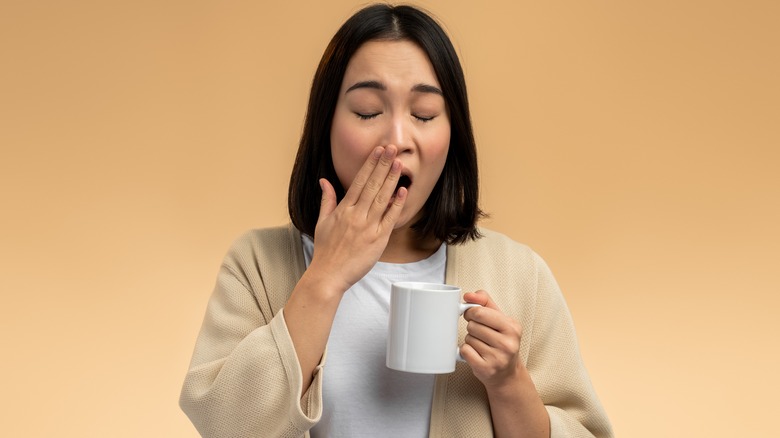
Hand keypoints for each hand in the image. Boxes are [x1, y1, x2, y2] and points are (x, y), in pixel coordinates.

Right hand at [308, 145, 406, 292]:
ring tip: (400, 163)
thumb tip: (324, 181)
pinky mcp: (378, 240)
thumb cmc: (325, 250)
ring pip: (382, 198)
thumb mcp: (322, 222)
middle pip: (372, 185)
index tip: (378, 150)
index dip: (370, 164)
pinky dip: (396, 204)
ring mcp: (368, 227)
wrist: (328, 275)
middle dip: (383, 165)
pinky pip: (389, 219)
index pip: (359, 181)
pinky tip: (403, 191)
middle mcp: (356, 215)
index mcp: (343, 209)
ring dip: (391, 179)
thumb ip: (327, 200)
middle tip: (393, 148)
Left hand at [461, 290, 524, 389]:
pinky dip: (466, 351)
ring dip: (470, 341)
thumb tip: (468, 295)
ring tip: (482, 346)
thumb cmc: (501, 342)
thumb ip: (485, 302)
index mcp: (513, 327)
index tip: (472, 316)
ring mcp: (498, 358)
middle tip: (480, 334)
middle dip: (472, 328)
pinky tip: (476, 354)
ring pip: (468, 338)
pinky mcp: (486, 368)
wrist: (507, 374)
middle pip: (472, 326)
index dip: (471, 312)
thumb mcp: (499, 319)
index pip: (480, 312)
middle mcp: (508, 343)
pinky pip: (465, 351)